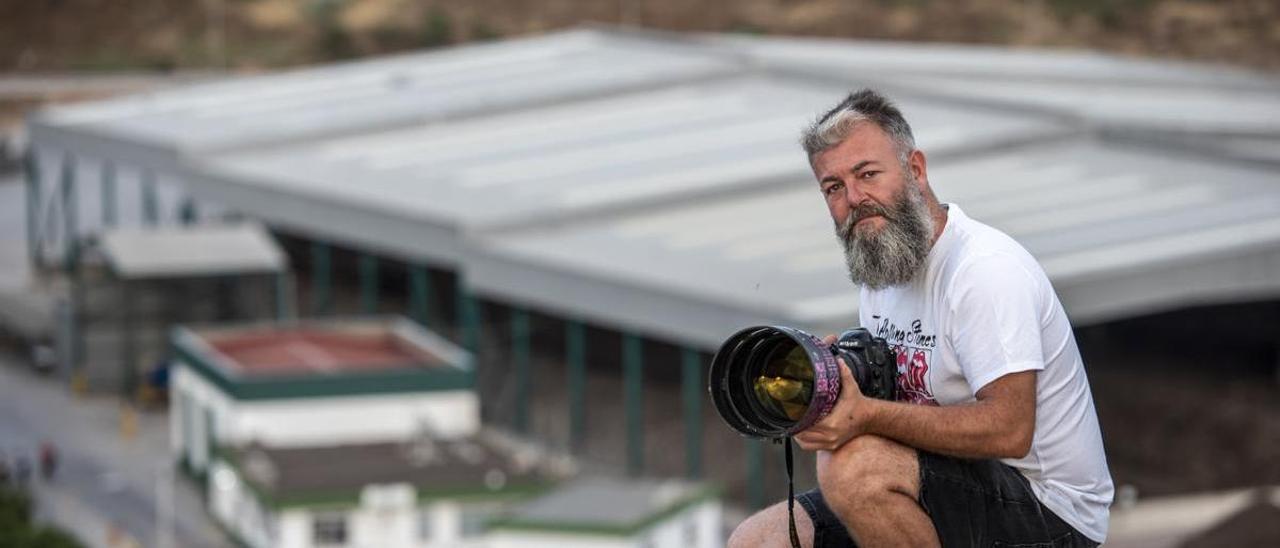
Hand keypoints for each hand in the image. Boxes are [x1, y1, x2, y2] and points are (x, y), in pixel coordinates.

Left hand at [793, 335, 868, 451]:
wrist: (870, 418)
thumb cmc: (858, 404)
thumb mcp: (851, 387)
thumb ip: (844, 373)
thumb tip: (836, 360)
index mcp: (832, 423)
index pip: (807, 425)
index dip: (797, 419)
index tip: (791, 412)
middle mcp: (830, 436)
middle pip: (803, 434)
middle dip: (795, 426)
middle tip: (789, 416)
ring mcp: (831, 443)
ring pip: (805, 443)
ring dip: (798, 434)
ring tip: (794, 423)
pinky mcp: (831, 446)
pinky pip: (811, 447)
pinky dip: (804, 441)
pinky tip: (802, 432)